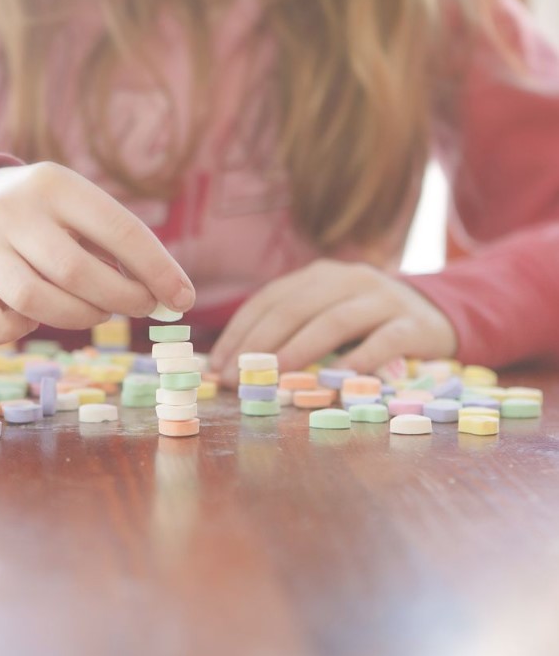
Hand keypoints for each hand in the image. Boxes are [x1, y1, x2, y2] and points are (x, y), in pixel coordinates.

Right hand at [0, 162, 194, 343]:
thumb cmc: (50, 217)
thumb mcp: (82, 211)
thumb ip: (123, 248)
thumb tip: (174, 297)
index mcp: (55, 184)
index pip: (118, 229)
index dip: (157, 269)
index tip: (183, 299)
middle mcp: (12, 211)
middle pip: (76, 271)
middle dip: (121, 298)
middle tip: (142, 306)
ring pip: (35, 300)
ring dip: (79, 317)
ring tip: (98, 310)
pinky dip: (18, 332)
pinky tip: (35, 320)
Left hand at [209, 259, 456, 385]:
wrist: (437, 315)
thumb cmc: (367, 322)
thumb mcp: (327, 315)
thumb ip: (291, 331)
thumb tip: (237, 366)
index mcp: (319, 275)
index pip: (270, 299)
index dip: (240, 331)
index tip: (218, 364)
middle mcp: (348, 278)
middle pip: (295, 307)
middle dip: (261, 343)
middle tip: (238, 377)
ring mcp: (383, 297)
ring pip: (335, 320)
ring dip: (301, 349)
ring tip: (278, 376)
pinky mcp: (413, 323)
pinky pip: (383, 340)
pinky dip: (358, 359)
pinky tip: (337, 380)